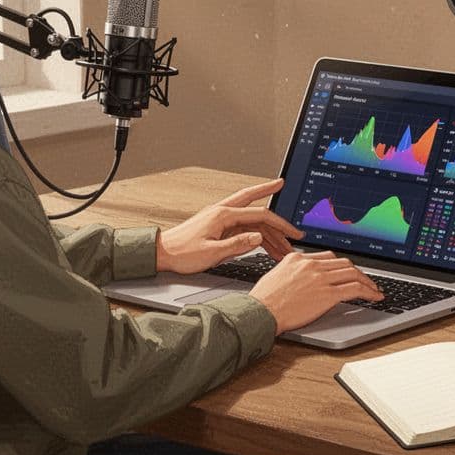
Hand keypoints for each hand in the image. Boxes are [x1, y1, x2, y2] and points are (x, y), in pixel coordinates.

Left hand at [156, 179, 303, 274]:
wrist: (162, 253)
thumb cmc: (182, 253)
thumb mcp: (211, 253)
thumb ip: (237, 244)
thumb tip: (258, 237)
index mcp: (222, 215)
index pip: (259, 215)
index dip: (279, 225)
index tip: (293, 233)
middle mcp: (222, 212)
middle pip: (254, 203)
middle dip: (272, 202)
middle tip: (288, 204)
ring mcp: (220, 218)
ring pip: (250, 220)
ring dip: (267, 232)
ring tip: (283, 246)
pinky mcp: (217, 226)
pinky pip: (242, 227)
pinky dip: (255, 235)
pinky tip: (264, 244)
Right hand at [249, 251, 383, 333]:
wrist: (260, 312)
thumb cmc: (263, 300)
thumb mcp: (276, 276)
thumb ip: (292, 272)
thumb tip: (303, 280)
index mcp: (298, 258)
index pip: (328, 257)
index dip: (342, 266)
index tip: (349, 272)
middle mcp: (311, 265)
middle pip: (343, 263)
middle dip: (358, 272)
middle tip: (366, 281)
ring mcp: (320, 278)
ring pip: (352, 273)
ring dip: (367, 282)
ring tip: (374, 290)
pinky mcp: (327, 294)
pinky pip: (354, 289)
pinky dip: (368, 292)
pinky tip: (374, 297)